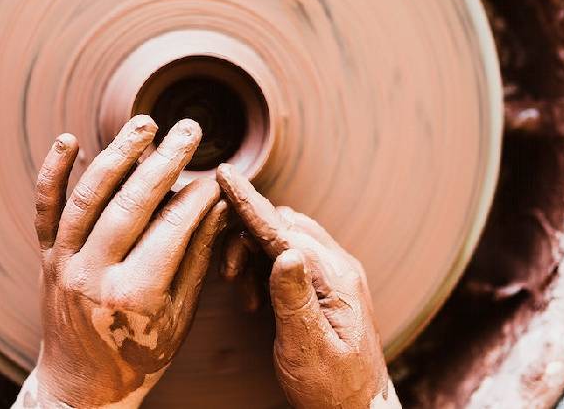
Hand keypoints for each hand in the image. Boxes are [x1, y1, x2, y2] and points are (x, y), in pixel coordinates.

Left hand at [15, 116, 228, 407]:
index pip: (172, 228)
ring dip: (117, 154)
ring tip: (145, 125)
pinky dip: (53, 173)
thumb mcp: (179, 317)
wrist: (82, 388)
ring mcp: (63, 263)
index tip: (216, 174)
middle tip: (190, 131)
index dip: (197, 196)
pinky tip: (69, 140)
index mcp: (134, 295)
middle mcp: (93, 275)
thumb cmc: (139, 356)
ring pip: (88, 197)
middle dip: (165, 161)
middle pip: (131, 204)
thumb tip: (217, 207)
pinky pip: (45, 209)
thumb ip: (195, 258)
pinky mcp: (45, 258)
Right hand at [216, 164, 399, 408]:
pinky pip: (289, 255)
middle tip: (228, 275)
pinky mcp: (325, 286)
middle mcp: (338, 268)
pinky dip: (263, 266)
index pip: (284, 231)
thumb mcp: (307, 348)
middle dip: (246, 236)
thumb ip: (293, 299)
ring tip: (243, 293)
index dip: (250, 203)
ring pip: (284, 237)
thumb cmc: (332, 387)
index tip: (225, 176)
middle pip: (283, 225)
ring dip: (253, 254)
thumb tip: (283, 251)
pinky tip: (255, 297)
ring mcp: (334, 275)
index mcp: (337, 279)